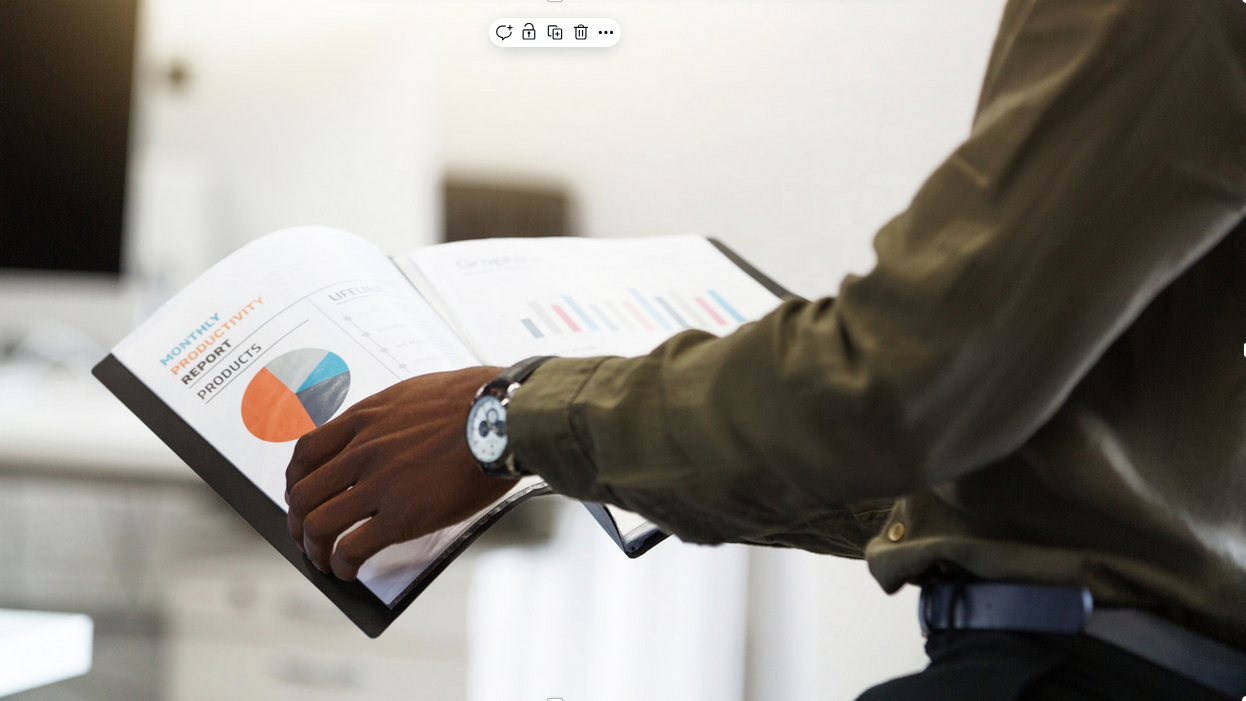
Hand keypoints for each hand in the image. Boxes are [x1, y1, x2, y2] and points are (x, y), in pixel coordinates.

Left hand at [285, 366, 512, 580]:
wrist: (504, 416)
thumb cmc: (475, 402)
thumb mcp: (415, 393)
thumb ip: (389, 415)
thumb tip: (385, 433)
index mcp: (365, 418)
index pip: (306, 453)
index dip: (296, 481)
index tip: (301, 496)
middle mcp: (362, 450)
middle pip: (304, 494)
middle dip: (298, 522)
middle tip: (306, 537)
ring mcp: (379, 484)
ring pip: (319, 524)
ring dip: (314, 549)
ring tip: (323, 561)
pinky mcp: (402, 516)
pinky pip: (352, 548)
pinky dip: (341, 565)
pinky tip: (349, 572)